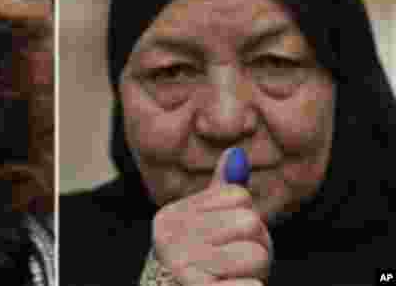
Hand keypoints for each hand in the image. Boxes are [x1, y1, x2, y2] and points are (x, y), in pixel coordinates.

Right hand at [151, 148, 271, 284]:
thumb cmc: (205, 273)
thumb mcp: (210, 229)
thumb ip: (221, 193)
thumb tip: (237, 152)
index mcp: (172, 216)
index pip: (238, 197)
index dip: (247, 223)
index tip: (227, 244)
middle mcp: (169, 238)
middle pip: (249, 222)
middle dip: (256, 247)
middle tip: (235, 267)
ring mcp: (182, 268)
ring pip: (256, 253)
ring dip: (256, 273)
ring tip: (234, 281)